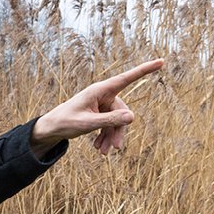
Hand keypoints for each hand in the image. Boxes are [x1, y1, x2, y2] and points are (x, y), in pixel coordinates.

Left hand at [31, 59, 163, 156]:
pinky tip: (100, 148)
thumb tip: (132, 117)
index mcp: (100, 90)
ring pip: (117, 120)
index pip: (126, 78)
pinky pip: (109, 124)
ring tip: (104, 152)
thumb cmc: (65, 122)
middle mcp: (102, 95)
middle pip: (122, 111)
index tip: (162, 61)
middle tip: (116, 149)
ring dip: (112, 136)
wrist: (51, 128)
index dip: (145, 70)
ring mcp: (101, 104)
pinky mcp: (99, 113)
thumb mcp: (87, 124)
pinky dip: (106, 136)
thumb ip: (109, 121)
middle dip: (118, 130)